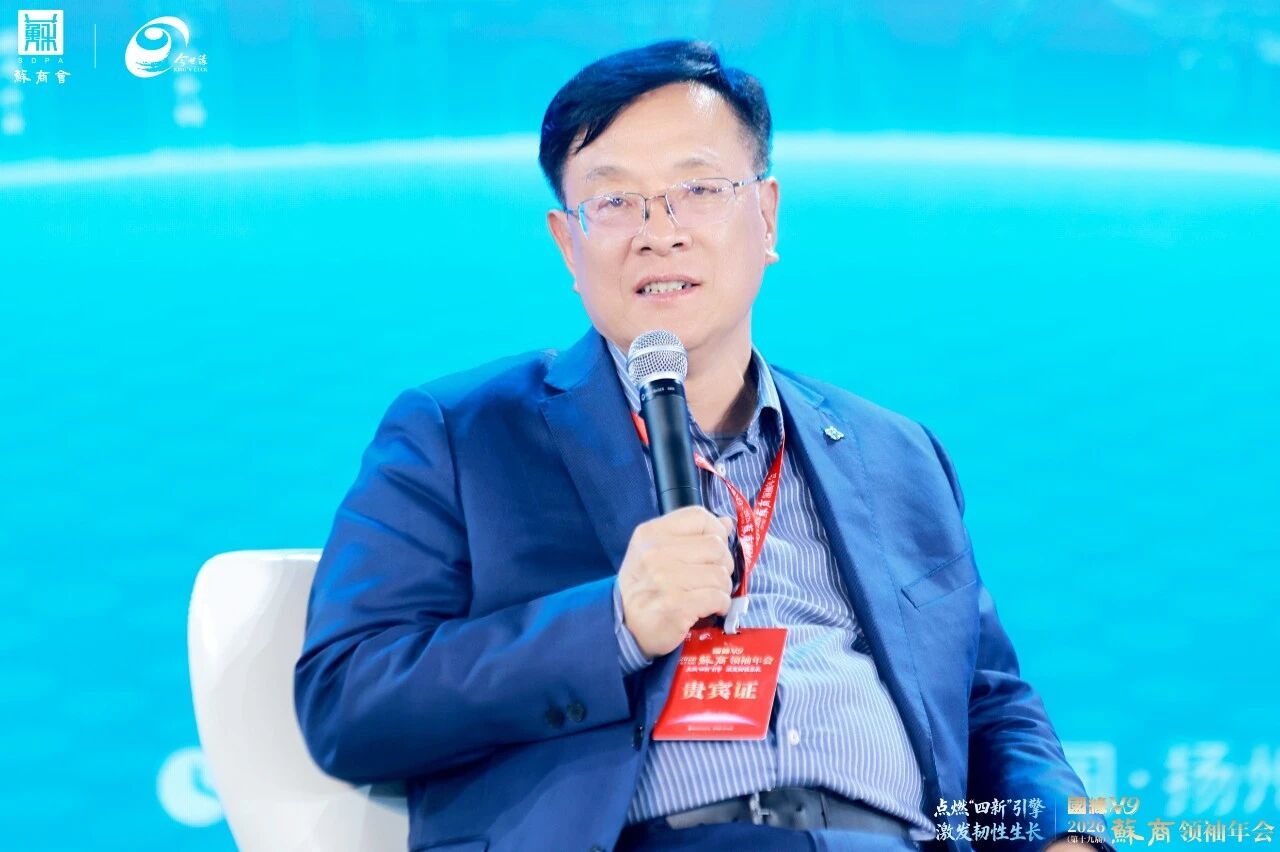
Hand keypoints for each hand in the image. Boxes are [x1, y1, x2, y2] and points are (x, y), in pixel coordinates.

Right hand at [616, 506, 735, 657]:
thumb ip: (690, 535)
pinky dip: (722, 604)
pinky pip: (718, 597)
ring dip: (722, 588)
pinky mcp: (677, 606)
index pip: (699, 516)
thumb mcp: (656, 552)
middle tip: (713, 577)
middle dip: (723, 563)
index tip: (714, 549)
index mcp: (651, 533)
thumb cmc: (645, 586)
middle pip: (716, 546)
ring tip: (709, 594)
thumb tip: (726, 523)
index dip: (716, 531)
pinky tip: (711, 608)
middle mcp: (655, 553)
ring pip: (720, 574)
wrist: (625, 627)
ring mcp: (665, 580)